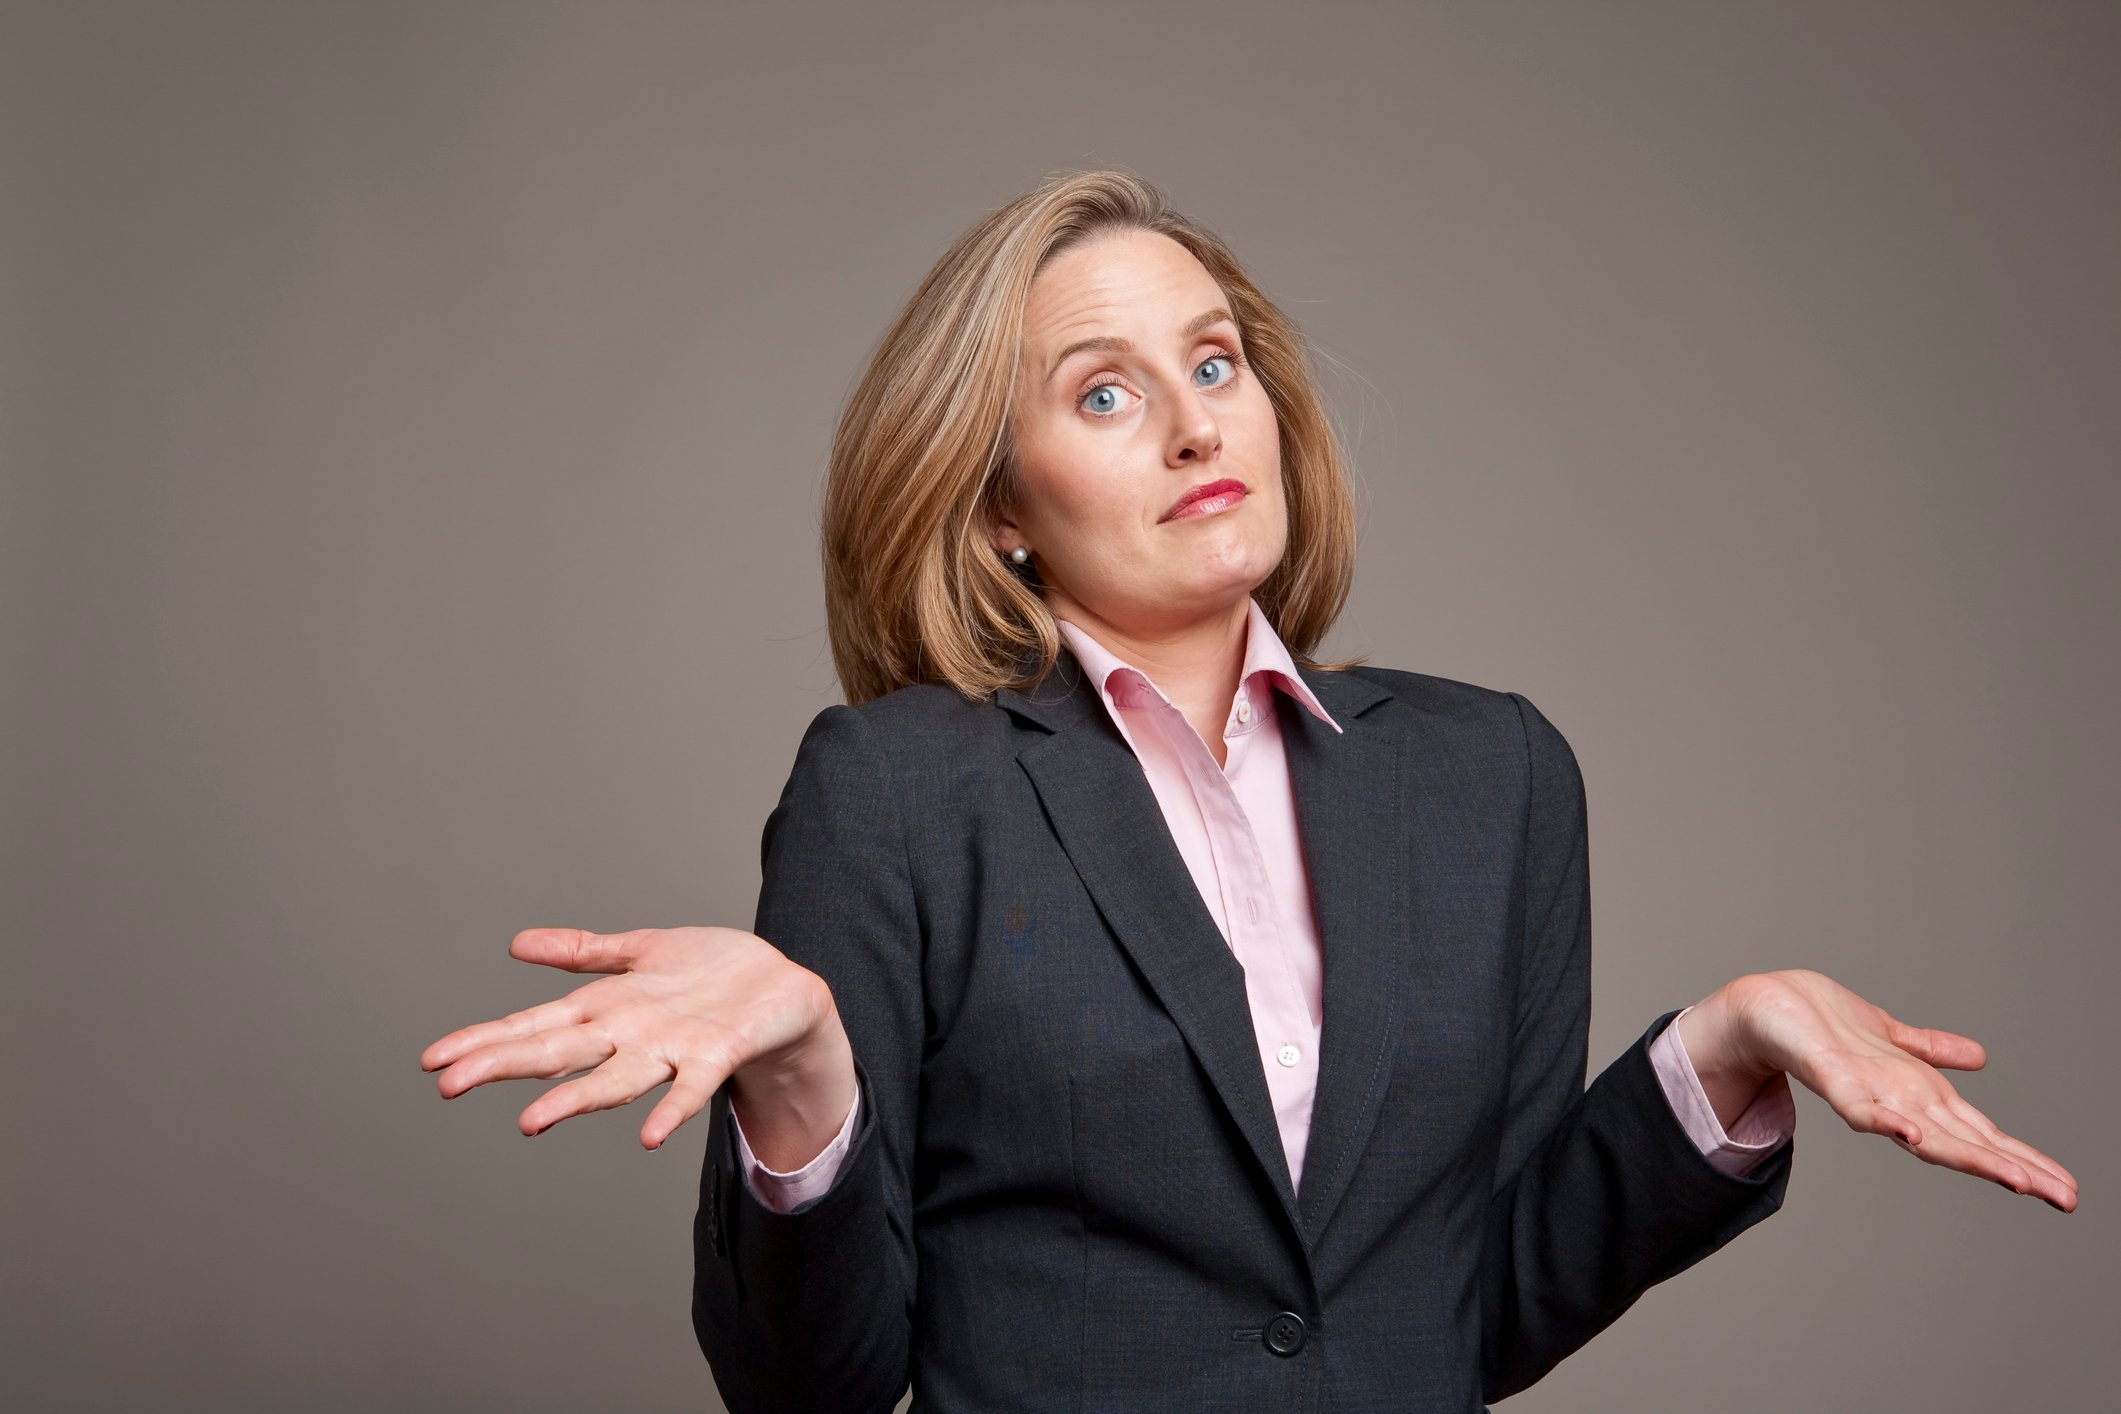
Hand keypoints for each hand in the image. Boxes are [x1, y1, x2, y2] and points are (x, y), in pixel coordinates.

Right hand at [419, 926, 855, 1157]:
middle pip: (557, 1052)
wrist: (786, 994)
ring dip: (573, 1101)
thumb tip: (518, 944)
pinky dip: (670, 1111)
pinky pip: (690, 1087)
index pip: (533, 1026)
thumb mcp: (640, 952)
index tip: (432, 1059)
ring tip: (530, 1121)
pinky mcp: (716, 1054)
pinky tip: (649, 1137)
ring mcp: (670, 1049)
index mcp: (606, 1010)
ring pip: (612, 1079)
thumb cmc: (712, 975)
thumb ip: (583, 952)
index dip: (484, 1040)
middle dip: (502, 1065)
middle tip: (447, 1084)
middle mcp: (629, 1037)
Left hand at [1693, 969, 2076, 1211]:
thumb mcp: (1889, 1035)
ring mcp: (1866, 1093)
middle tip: (2066, 1199)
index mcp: (1917, 1093)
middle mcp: (1898, 1101)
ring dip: (1968, 1156)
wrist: (1762, 1007)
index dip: (2022, 1158)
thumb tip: (1979, 1057)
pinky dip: (1884, 1120)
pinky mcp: (1830, 1077)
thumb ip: (1929, 1050)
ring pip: (1925, 1133)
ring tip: (2016, 1180)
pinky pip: (1858, 1105)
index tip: (2067, 1187)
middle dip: (2016, 1170)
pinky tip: (1910, 1134)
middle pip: (1966, 1142)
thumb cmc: (1821, 1023)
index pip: (1981, 1132)